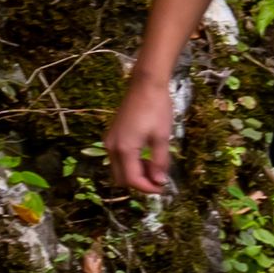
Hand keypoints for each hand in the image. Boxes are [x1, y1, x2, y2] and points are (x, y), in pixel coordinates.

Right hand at [108, 56, 185, 199]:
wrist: (145, 84)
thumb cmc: (156, 109)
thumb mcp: (162, 137)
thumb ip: (160, 161)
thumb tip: (159, 182)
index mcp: (124, 149)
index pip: (132, 180)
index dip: (147, 188)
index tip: (163, 188)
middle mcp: (111, 147)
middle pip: (122, 178)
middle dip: (140, 182)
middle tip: (159, 178)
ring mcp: (110, 141)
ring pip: (119, 168)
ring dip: (135, 172)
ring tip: (155, 165)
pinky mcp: (112, 135)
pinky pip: (118, 157)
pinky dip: (131, 162)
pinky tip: (146, 155)